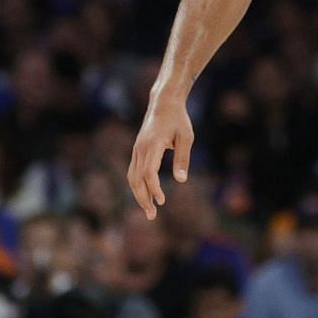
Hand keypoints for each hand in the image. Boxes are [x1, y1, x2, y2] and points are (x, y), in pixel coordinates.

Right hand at [128, 88, 194, 219]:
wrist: (164, 102)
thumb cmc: (179, 119)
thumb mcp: (186, 137)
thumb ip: (183, 158)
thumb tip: (181, 180)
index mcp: (152, 145)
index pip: (148, 172)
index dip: (153, 188)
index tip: (162, 201)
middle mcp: (140, 148)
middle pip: (136, 178)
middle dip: (143, 198)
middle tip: (152, 215)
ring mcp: (136, 149)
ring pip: (131, 176)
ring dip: (138, 194)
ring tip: (149, 210)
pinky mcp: (137, 150)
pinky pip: (133, 171)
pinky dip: (137, 185)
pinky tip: (146, 195)